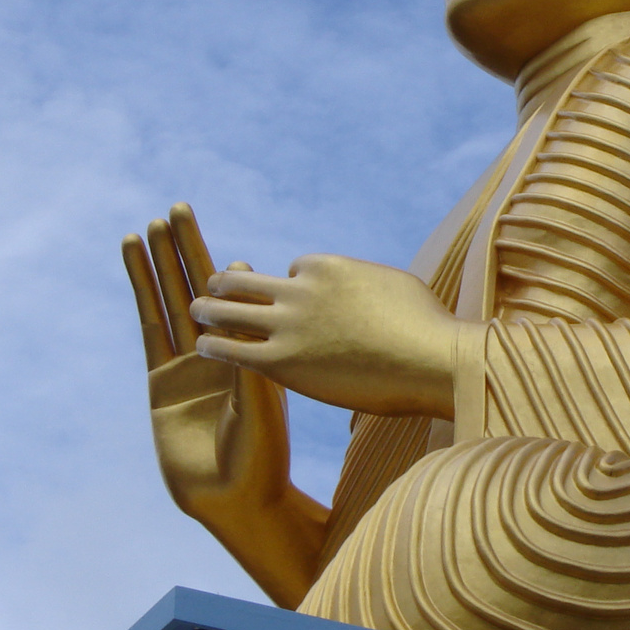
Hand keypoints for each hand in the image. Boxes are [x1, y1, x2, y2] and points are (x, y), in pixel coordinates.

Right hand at [122, 204, 325, 607]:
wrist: (233, 498)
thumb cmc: (261, 457)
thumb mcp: (261, 404)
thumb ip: (249, 363)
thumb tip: (245, 321)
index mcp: (255, 352)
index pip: (241, 301)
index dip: (233, 278)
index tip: (230, 259)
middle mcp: (223, 351)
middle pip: (203, 288)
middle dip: (190, 249)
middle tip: (179, 208)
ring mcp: (189, 362)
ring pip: (173, 299)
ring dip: (161, 262)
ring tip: (151, 224)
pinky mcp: (160, 377)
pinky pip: (150, 325)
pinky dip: (142, 290)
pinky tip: (134, 260)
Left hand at [187, 253, 459, 420]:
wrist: (432, 359)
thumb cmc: (426, 328)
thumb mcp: (395, 285)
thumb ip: (367, 282)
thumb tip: (366, 287)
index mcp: (328, 267)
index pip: (293, 268)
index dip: (291, 284)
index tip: (293, 300)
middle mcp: (301, 289)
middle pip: (248, 280)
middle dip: (229, 283)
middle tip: (215, 287)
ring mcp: (289, 325)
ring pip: (230, 309)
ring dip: (210, 308)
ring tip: (197, 311)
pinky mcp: (283, 362)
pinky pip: (233, 349)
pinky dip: (214, 344)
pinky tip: (203, 345)